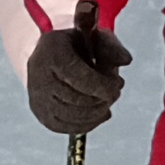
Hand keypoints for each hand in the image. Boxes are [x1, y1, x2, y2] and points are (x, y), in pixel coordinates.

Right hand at [27, 7, 130, 134]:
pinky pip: (65, 127)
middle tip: (115, 93)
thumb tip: (126, 60)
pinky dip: (87, 124)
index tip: (118, 86)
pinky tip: (101, 115)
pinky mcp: (41, 113)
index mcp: (51, 52)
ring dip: (97, 113)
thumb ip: (111, 46)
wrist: (48, 55)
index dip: (102, 85)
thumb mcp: (93, 36)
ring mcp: (38, 97)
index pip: (78, 76)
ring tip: (108, 103)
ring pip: (71, 116)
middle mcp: (39, 76)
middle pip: (76, 98)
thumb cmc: (76, 45)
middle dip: (102, 99)